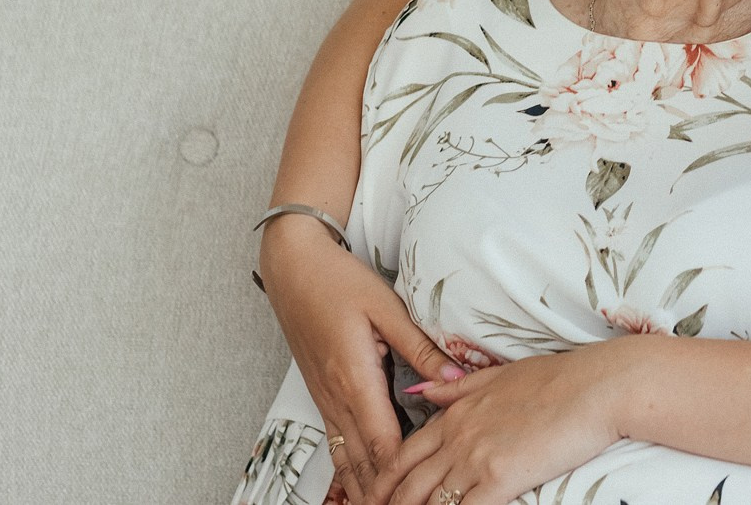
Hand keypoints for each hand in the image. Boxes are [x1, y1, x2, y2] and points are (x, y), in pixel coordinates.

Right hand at [257, 218, 461, 503]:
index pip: (383, 442)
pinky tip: (361, 481)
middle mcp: (336, 396)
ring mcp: (325, 397)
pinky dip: (350, 467)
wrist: (293, 268)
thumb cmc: (338, 281)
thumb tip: (457, 377)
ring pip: (346, 457)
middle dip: (383, 490)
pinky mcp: (321, 393)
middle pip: (363, 460)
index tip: (424, 487)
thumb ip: (421, 348)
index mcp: (355, 378)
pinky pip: (337, 440)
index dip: (403, 472)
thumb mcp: (386, 307)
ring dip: (365, 486)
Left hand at [374, 339, 639, 504]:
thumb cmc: (557, 379)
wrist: (594, 387)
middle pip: (406, 483)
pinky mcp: (499, 479)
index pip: (404, 454)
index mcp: (456, 413)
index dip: (384, 481)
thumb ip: (456, 388)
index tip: (373, 498)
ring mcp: (476, 458)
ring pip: (429, 501)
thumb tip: (423, 390)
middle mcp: (458, 436)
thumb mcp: (498, 374)